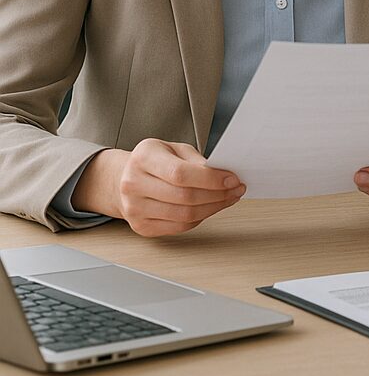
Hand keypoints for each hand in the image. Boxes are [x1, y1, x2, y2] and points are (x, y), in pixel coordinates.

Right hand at [72, 140, 245, 236]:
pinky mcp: (141, 227)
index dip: (210, 179)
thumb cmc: (154, 160)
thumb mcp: (174, 148)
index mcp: (143, 158)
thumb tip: (223, 174)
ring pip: (184, 215)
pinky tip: (211, 207)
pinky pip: (179, 227)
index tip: (232, 179)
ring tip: (228, 198)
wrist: (125, 178)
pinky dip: (201, 218)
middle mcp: (133, 184)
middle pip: (184, 197)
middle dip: (218, 194)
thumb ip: (196, 160)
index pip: (180, 174)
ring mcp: (134, 209)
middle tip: (236, 189)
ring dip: (214, 208)